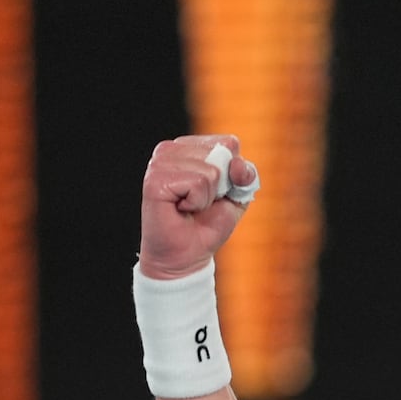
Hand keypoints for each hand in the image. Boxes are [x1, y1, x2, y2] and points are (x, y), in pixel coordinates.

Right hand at [138, 134, 257, 279]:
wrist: (187, 255)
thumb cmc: (208, 224)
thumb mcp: (236, 196)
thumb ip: (245, 175)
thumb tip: (238, 164)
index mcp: (189, 147)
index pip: (229, 143)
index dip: (236, 172)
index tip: (219, 192)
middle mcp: (170, 149)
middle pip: (221, 154)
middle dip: (221, 186)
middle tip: (201, 203)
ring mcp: (159, 162)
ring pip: (210, 170)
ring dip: (208, 197)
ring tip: (190, 206)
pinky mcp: (155, 179)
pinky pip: (197, 183)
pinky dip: (198, 202)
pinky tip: (182, 209)